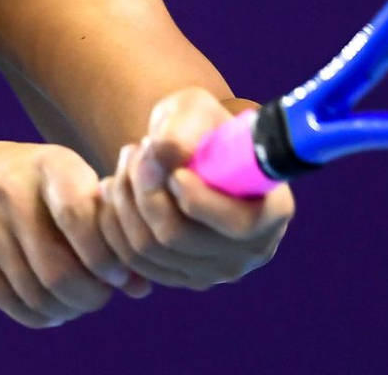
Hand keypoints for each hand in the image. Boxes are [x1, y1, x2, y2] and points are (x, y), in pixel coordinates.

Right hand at [0, 142, 139, 327]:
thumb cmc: (34, 188)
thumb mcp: (69, 188)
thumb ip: (106, 231)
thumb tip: (141, 287)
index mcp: (49, 164)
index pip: (80, 218)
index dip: (104, 258)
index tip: (118, 276)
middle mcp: (8, 188)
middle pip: (57, 269)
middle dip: (88, 296)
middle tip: (99, 298)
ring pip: (33, 291)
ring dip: (64, 309)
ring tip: (76, 304)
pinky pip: (6, 300)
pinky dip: (36, 315)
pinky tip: (50, 310)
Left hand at [97, 88, 294, 290]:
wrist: (190, 148)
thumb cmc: (201, 126)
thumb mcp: (195, 110)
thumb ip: (182, 128)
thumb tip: (165, 156)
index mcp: (274, 210)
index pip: (239, 225)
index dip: (199, 200)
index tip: (174, 171)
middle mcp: (250, 250)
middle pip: (178, 237)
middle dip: (145, 189)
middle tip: (135, 150)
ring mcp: (215, 271)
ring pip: (147, 248)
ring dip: (125, 199)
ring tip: (127, 161)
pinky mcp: (180, 277)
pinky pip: (131, 259)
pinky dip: (114, 221)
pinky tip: (116, 186)